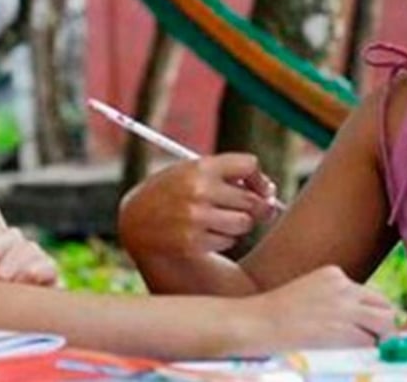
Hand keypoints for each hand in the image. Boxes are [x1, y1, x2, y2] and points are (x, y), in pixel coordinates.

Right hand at [118, 153, 278, 257]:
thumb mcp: (191, 172)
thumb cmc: (171, 193)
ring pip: (244, 223)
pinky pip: (229, 241)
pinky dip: (223, 238)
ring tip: (220, 219)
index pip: (248, 165)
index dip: (259, 177)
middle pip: (252, 199)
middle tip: (256, 210)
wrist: (136, 222)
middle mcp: (199, 191)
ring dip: (239, 224)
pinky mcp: (193, 242)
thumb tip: (270, 193)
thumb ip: (225, 176)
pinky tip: (204, 232)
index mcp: (199, 167)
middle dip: (258, 206)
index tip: (261, 187)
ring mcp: (196, 218)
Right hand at [235, 266, 398, 353]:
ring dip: (379, 340)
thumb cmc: (271, 318)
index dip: (370, 315)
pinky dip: (366, 353)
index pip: (369, 294)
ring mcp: (346, 307)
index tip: (366, 330)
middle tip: (372, 344)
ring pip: (385, 324)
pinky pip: (371, 343)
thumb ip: (332, 303)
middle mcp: (344, 286)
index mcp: (333, 274)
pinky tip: (346, 356)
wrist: (253, 325)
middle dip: (383, 326)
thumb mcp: (306, 297)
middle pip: (385, 306)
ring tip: (359, 352)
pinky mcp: (345, 329)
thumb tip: (358, 325)